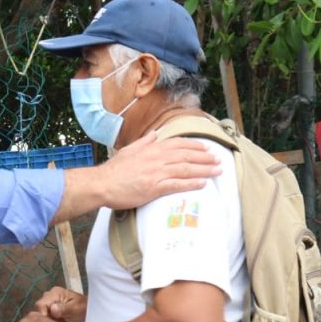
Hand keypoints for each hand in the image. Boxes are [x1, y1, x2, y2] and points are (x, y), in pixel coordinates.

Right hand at [33, 286, 86, 321]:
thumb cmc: (84, 310)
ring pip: (39, 315)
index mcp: (55, 292)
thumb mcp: (76, 309)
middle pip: (37, 310)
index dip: (42, 315)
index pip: (40, 304)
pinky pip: (42, 319)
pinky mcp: (48, 313)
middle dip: (43, 320)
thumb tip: (52, 309)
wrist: (90, 314)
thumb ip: (64, 308)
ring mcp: (48, 305)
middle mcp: (48, 297)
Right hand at [100, 132, 220, 209]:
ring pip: (186, 169)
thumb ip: (144, 142)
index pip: (178, 144)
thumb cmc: (113, 170)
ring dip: (204, 169)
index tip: (206, 148)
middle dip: (205, 157)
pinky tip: (203, 183)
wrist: (101, 184)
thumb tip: (155, 134)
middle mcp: (157, 159)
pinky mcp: (154, 187)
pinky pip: (177, 184)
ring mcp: (156, 173)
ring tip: (217, 171)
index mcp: (151, 149)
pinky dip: (192, 183)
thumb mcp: (128, 150)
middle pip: (187, 155)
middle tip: (218, 160)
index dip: (195, 145)